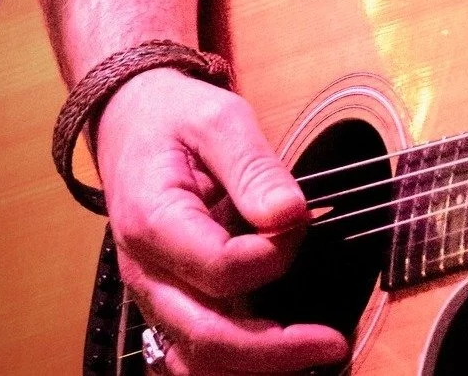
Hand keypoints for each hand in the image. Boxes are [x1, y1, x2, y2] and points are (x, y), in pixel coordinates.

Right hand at [94, 67, 348, 373]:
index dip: (272, 255)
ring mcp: (156, 292)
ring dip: (256, 366)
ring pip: (196, 357)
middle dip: (273, 350)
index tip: (303, 221)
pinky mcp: (170, 298)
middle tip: (333, 343)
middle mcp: (147, 272)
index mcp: (154, 223)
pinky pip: (195, 350)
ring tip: (316, 354)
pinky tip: (282, 351)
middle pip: (205, 335)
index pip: (218, 268)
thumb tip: (290, 214)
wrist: (133, 120)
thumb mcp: (218, 118)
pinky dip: (237, 362)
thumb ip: (253, 167)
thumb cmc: (176, 117)